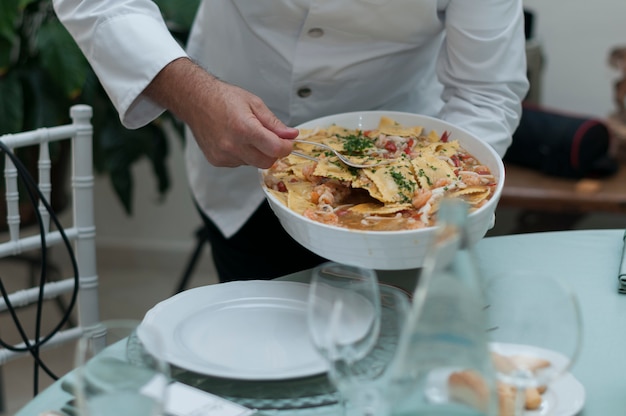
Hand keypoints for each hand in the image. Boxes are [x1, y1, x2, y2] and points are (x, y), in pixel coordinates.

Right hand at [144, 58, 297, 167]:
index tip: (287, 142)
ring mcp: (223, 155)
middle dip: (273, 152)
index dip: (286, 147)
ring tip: (246, 134)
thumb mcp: (254, 104)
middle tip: (271, 139)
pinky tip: (235, 140)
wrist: (195, 100)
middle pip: (266, 162)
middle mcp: (232, 145)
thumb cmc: (223, 98)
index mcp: (244, 128)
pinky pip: (239, 163)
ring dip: (256, 153)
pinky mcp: (217, 161)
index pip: (275, 149)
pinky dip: (243, 155)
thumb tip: (291, 135)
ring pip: (253, 163)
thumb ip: (274, 123)